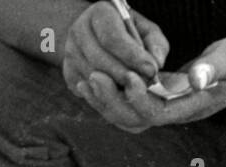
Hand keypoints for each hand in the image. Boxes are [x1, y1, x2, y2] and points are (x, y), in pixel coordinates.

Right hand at [63, 1, 169, 131]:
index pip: (112, 38)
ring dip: (116, 88)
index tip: (151, 70)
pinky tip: (120, 93)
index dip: (132, 56)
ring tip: (135, 91)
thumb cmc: (127, 32)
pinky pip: (88, 90)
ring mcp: (70, 54)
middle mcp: (78, 31)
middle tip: (145, 85)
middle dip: (125, 75)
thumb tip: (157, 63)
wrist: (97, 35)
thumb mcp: (145, 29)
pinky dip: (106, 94)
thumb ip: (155, 43)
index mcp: (99, 13)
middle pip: (100, 60)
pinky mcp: (68, 74)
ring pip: (92, 78)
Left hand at [80, 36, 225, 131]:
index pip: (157, 112)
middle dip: (112, 101)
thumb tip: (194, 78)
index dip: (139, 98)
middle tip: (93, 77)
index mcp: (191, 107)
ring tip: (87, 80)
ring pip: (128, 115)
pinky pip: (130, 104)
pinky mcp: (159, 97)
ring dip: (106, 101)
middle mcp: (174, 112)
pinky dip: (111, 95)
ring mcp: (165, 107)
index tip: (127, 76)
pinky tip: (95, 80)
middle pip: (135, 119)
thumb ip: (214, 68)